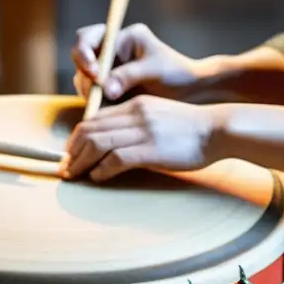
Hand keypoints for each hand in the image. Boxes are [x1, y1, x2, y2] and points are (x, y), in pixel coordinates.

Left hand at [62, 95, 221, 181]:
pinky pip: (117, 158)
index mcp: (133, 106)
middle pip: (89, 131)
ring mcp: (142, 131)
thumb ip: (133, 124)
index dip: (76, 139)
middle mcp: (134, 114)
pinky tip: (97, 177)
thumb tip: (110, 143)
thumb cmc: (189, 129)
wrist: (218, 129)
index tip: (69, 155)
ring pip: (98, 143)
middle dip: (72, 152)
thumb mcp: (156, 116)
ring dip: (81, 162)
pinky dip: (102, 170)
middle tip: (65, 169)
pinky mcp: (152, 149)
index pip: (93, 119)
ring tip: (74, 175)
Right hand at [71, 23, 202, 101]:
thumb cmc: (177, 73)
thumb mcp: (154, 70)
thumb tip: (105, 89)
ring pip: (83, 78)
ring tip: (108, 102)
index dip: (84, 54)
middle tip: (96, 92)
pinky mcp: (108, 89)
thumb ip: (128, 76)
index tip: (95, 73)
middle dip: (85, 75)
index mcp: (124, 37)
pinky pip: (92, 94)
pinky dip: (95, 102)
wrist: (189, 93)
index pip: (89, 37)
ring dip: (89, 90)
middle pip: (80, 57)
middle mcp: (112, 51)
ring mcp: (108, 70)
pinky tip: (108, 109)